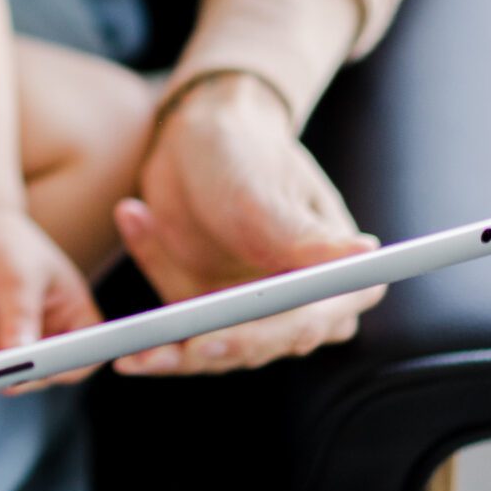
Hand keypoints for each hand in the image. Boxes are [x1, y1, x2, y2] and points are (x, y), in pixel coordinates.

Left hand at [0, 208, 102, 385]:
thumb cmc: (6, 246)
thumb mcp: (18, 277)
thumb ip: (21, 316)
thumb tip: (22, 353)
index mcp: (76, 312)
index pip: (89, 350)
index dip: (75, 362)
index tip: (51, 364)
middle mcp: (54, 333)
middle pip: (54, 370)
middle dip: (33, 373)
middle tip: (12, 370)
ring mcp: (24, 343)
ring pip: (21, 375)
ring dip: (4, 375)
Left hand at [113, 73, 381, 374]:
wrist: (197, 138)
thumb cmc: (244, 152)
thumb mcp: (263, 192)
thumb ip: (300, 235)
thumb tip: (365, 255)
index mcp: (335, 276)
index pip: (307, 322)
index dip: (261, 337)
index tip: (214, 338)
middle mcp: (298, 307)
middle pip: (254, 348)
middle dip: (199, 352)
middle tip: (149, 352)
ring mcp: (249, 315)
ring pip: (206, 353)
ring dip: (161, 347)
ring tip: (125, 342)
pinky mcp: (204, 313)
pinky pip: (169, 330)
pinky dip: (139, 310)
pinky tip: (131, 238)